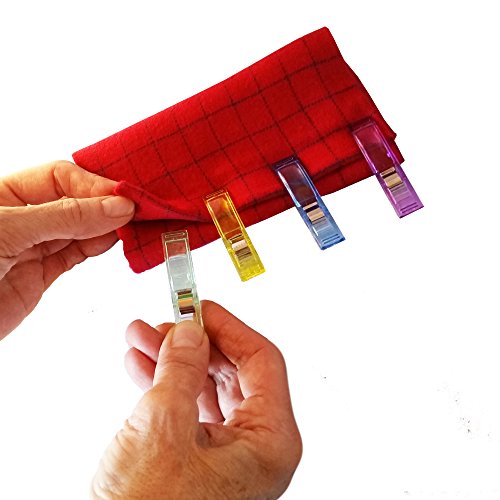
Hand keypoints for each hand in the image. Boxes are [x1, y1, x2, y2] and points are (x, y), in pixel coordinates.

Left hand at [0, 161, 133, 338]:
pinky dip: (102, 247)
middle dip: (108, 203)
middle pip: (77, 201)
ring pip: (83, 228)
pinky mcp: (44, 273)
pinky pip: (79, 254)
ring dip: (111, 226)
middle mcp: (25, 216)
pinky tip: (118, 241)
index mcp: (7, 193)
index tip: (124, 196)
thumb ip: (66, 217)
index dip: (95, 184)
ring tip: (137, 225)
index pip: (62, 178)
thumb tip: (116, 206)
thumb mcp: (9, 231)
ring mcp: (36, 245)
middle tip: (141, 209)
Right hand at [92, 301, 301, 498]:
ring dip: (174, 361)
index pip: (261, 361)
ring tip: (143, 338)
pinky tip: (143, 366)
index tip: (200, 308)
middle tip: (166, 323)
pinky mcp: (202, 462)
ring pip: (207, 389)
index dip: (228, 328)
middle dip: (194, 344)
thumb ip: (181, 370)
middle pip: (232, 372)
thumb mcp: (162, 428)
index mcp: (271, 441)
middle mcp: (257, 448)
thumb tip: (189, 333)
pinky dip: (166, 386)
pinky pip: (190, 410)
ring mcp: (230, 456)